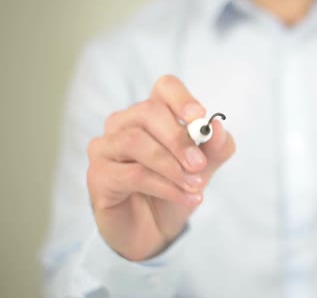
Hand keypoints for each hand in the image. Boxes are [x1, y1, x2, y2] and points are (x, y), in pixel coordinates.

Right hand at [86, 75, 234, 260]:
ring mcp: (107, 146)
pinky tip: (185, 197)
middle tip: (199, 164)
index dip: (181, 98)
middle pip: (148, 111)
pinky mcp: (98, 175)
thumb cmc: (175, 188)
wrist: (154, 229)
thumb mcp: (204, 168)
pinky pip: (132, 174)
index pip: (165, 87)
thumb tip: (218, 126)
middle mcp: (124, 123)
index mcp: (153, 114)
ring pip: (135, 141)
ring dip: (171, 166)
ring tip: (195, 186)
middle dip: (178, 139)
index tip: (199, 117)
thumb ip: (215, 147)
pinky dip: (164, 186)